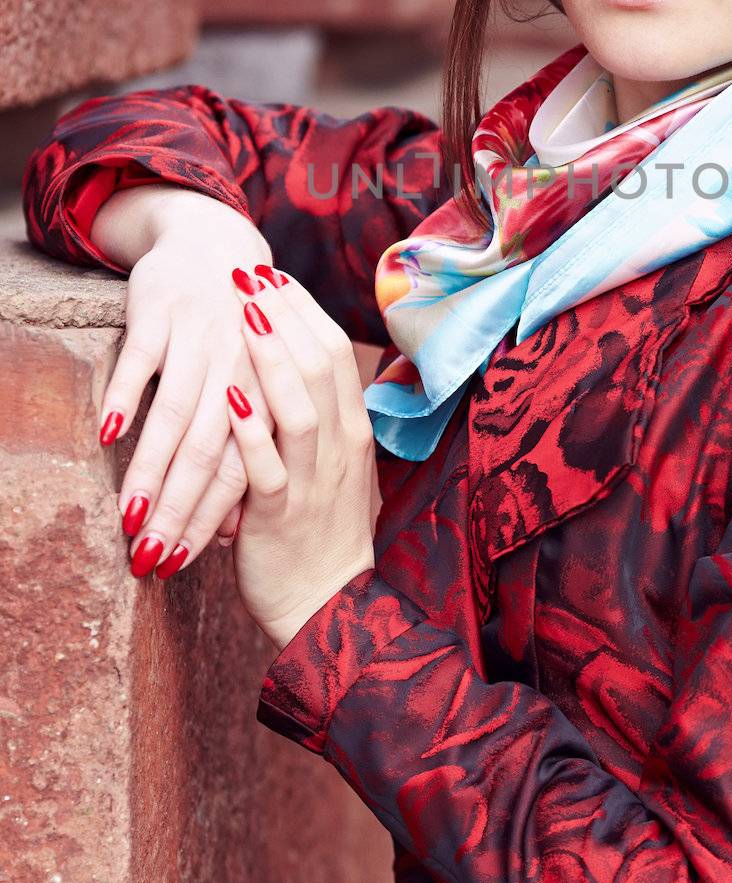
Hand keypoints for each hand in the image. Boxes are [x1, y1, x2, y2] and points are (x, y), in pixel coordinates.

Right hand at [99, 217, 279, 579]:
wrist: (215, 246)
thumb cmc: (234, 336)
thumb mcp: (247, 391)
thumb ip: (240, 457)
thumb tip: (228, 535)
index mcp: (265, 395)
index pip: (242, 471)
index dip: (212, 521)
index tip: (183, 565)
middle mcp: (238, 371)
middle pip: (209, 452)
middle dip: (179, 510)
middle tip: (151, 557)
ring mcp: (200, 341)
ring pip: (175, 414)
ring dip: (150, 469)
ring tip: (129, 516)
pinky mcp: (162, 313)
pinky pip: (142, 360)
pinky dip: (127, 396)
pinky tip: (108, 436)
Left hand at [225, 267, 377, 651]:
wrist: (327, 607)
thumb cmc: (318, 530)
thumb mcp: (327, 465)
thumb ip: (313, 416)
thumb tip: (289, 366)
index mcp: (352, 431)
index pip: (333, 354)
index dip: (304, 310)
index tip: (273, 275)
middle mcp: (339, 448)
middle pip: (319, 365)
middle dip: (284, 316)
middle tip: (251, 274)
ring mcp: (313, 480)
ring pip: (298, 405)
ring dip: (270, 355)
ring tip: (245, 314)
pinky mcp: (280, 514)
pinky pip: (268, 463)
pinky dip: (250, 425)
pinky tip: (229, 392)